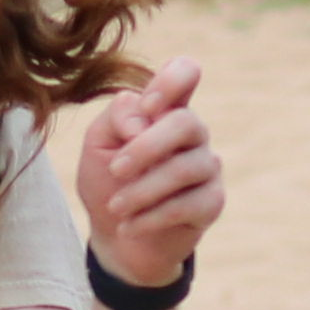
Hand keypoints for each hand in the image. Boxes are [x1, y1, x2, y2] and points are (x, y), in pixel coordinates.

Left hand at [78, 61, 223, 293]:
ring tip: (116, 207)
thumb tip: (145, 117)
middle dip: (145, 148)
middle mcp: (191, 132)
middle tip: (116, 170)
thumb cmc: (107, 180)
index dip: (171, 82)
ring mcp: (206, 166)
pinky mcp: (212, 201)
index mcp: (164, 108)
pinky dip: (151, 217)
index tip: (147, 106)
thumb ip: (117, 118)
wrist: (116, 236)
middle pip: (185, 123)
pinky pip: (187, 204)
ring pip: (183, 168)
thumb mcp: (98, 143)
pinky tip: (129, 226)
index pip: (186, 73)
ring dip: (142, 190)